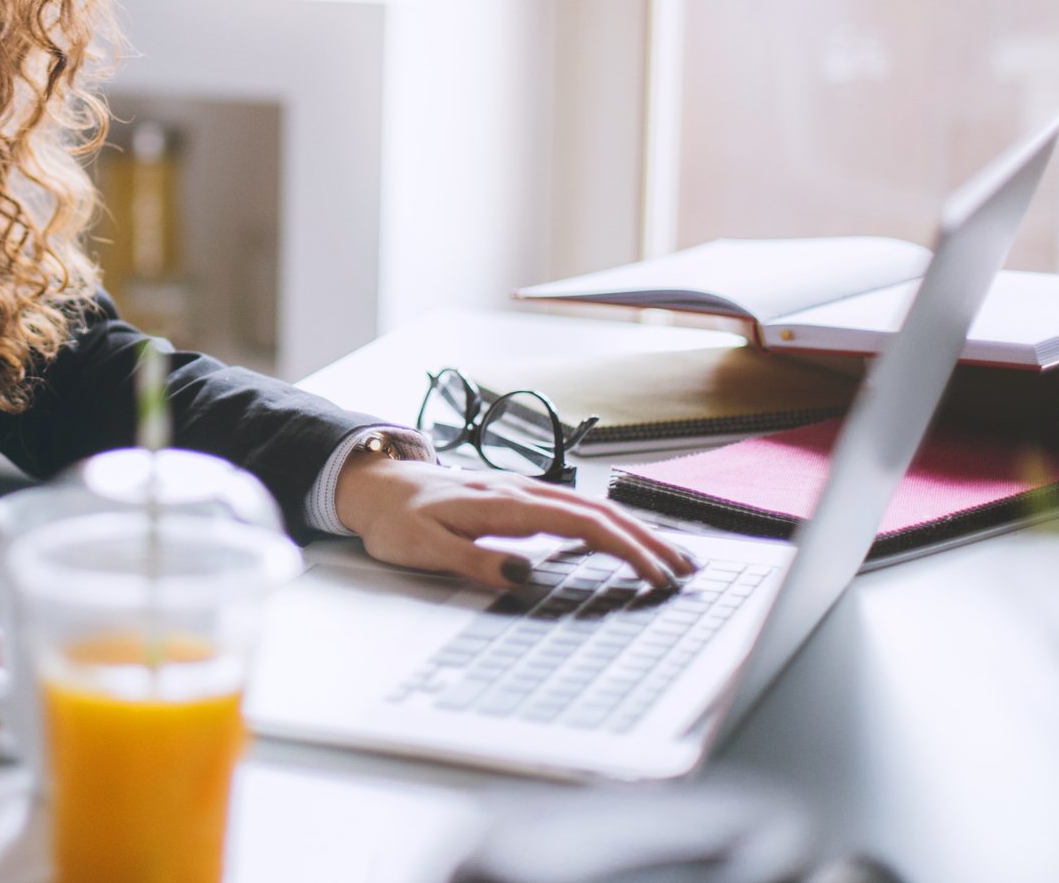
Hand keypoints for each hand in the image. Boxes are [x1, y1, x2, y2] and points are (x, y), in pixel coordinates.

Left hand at [334, 455, 697, 589]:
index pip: (580, 523)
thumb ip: (472, 560)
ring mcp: (520, 492)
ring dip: (633, 531)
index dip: (624, 549)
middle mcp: (519, 491)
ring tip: (670, 559)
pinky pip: (573, 509)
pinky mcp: (517, 499)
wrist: (372, 485)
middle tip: (686, 572)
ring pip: (590, 508)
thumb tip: (523, 572)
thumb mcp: (423, 548)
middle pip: (598, 512)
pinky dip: (608, 525)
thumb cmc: (395, 519)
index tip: (655, 575)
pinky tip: (623, 541)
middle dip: (646, 540)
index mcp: (502, 503)